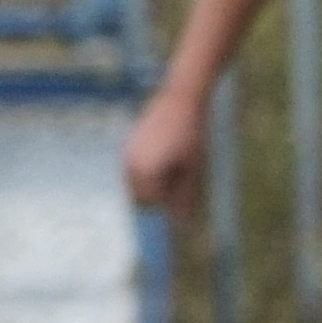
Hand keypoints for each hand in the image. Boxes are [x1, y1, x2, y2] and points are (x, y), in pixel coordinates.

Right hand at [119, 82, 205, 210]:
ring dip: (157, 178)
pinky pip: (137, 166)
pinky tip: (169, 150)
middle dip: (162, 189)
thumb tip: (184, 224)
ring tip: (178, 160)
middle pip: (144, 193)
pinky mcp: (130, 142)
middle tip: (183, 171)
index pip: (155, 201)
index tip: (187, 178)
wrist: (181, 98)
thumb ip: (186, 198)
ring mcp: (127, 152)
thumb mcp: (194, 170)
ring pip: (139, 180)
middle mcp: (129, 165)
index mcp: (144, 174)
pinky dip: (151, 166)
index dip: (173, 196)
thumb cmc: (191, 135)